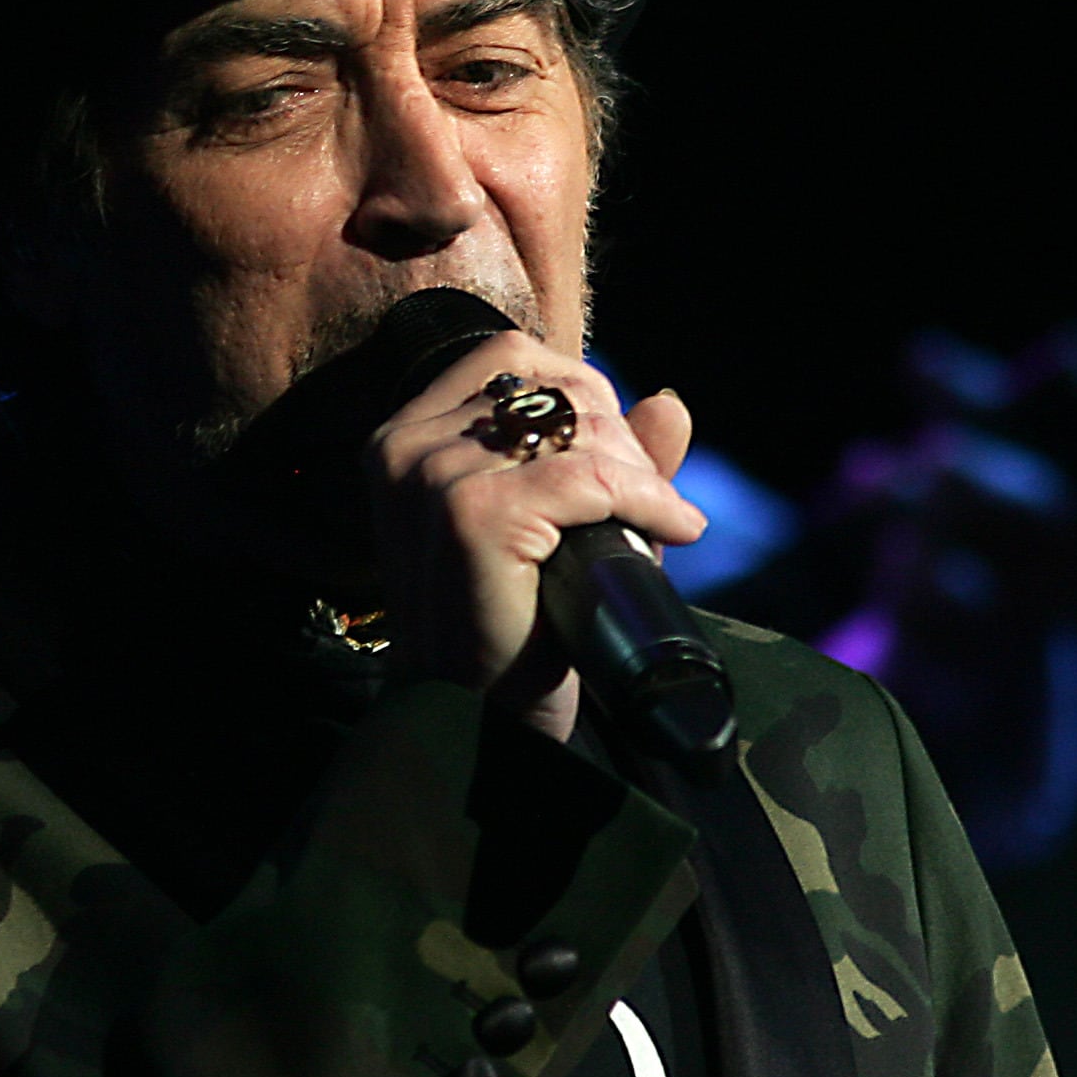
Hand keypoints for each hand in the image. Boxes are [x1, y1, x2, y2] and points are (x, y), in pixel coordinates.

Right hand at [366, 333, 704, 741]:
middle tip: (649, 503)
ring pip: (574, 427)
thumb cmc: (513, 625)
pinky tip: (670, 528)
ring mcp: (431, 474)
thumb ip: (610, 463)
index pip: (511, 357)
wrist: (479, 719)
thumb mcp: (562, 529)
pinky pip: (585, 477)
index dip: (583, 395)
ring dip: (636, 472)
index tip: (621, 460)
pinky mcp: (469, 513)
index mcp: (405, 434)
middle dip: (618, 438)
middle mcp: (405, 443)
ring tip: (657, 520)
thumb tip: (669, 402)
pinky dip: (641, 498)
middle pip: (550, 385)